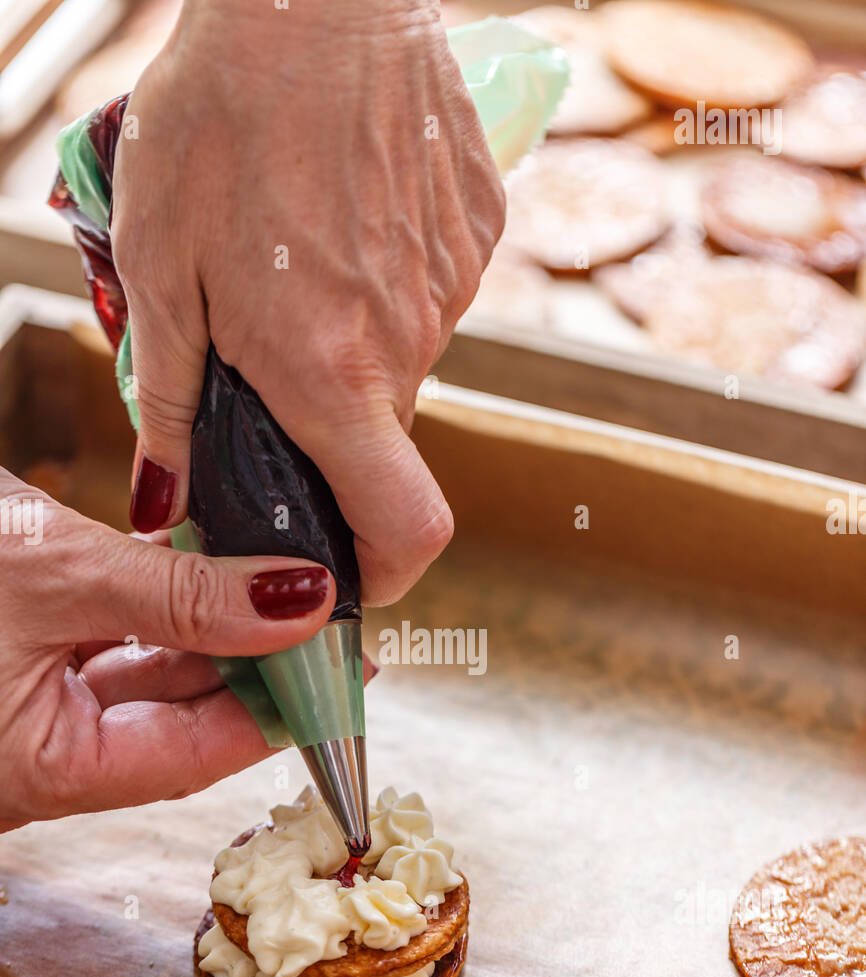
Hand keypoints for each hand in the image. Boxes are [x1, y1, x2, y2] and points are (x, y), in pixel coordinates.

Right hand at [0, 472, 341, 831]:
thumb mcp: (59, 572)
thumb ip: (182, 593)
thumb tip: (298, 600)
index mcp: (42, 772)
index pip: (193, 754)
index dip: (278, 715)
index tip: (346, 674)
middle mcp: (35, 751)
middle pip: (176, 718)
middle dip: (253, 663)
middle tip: (327, 615)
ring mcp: (23, 707)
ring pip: (142, 674)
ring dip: (208, 624)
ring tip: (278, 576)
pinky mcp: (13, 657)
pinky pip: (103, 638)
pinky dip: (153, 601)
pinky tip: (202, 552)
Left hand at [112, 0, 504, 603]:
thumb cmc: (220, 116)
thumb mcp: (159, 267)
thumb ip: (170, 402)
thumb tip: (165, 504)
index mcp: (333, 375)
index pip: (407, 530)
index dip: (384, 573)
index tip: (347, 569)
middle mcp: (411, 346)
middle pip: (383, 437)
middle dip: (329, 420)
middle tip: (267, 348)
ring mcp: (454, 288)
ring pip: (405, 360)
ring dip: (352, 340)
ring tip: (297, 255)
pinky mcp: (479, 233)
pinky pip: (432, 294)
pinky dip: (386, 281)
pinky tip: (342, 213)